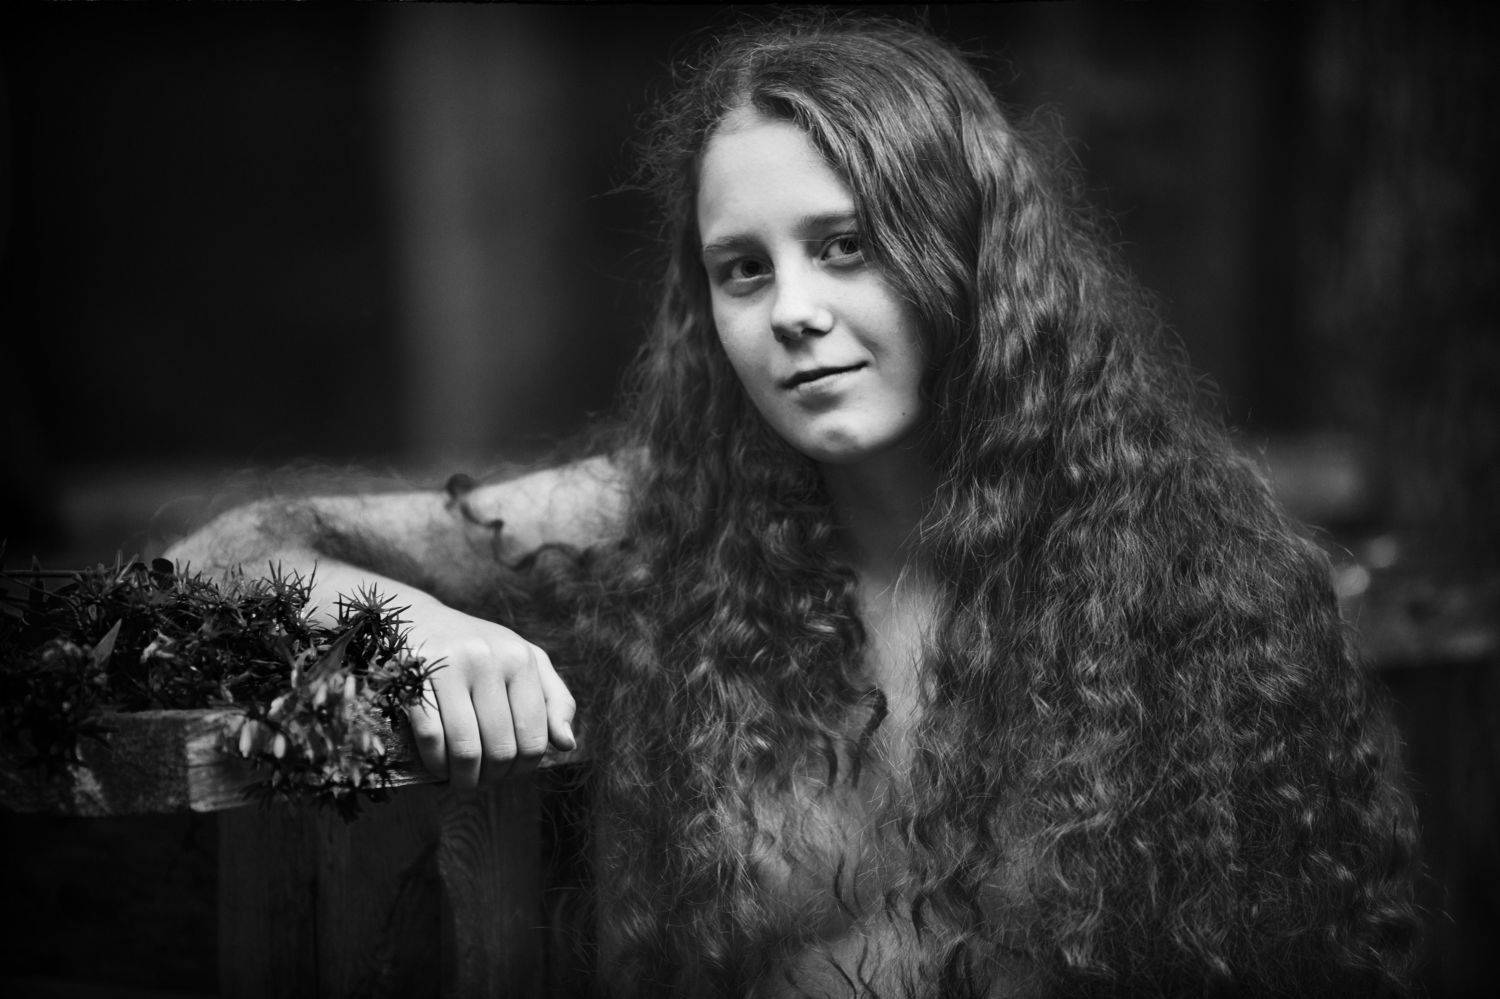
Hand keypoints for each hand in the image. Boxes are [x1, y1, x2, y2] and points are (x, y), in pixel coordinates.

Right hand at [403, 599, 575, 789]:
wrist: (420, 619)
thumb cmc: (482, 648)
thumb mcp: (526, 662)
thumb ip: (555, 700)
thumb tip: (567, 744)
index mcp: (520, 659)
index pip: (534, 738)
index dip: (523, 768)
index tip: (509, 772)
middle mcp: (487, 659)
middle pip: (500, 748)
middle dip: (492, 777)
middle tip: (482, 780)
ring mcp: (449, 667)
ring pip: (465, 748)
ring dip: (464, 778)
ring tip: (462, 781)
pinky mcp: (413, 677)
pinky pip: (430, 737)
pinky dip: (435, 763)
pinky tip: (439, 767)